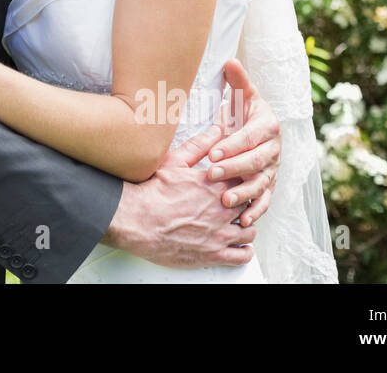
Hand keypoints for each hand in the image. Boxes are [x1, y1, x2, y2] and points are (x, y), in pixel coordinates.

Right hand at [103, 123, 257, 267]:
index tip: (237, 182)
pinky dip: (245, 251)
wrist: (137, 220)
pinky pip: (242, 256)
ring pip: (250, 230)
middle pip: (250, 205)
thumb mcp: (175, 162)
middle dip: (245, 203)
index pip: (245, 180)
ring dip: (246, 226)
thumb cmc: (152, 192)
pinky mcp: (213, 254)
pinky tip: (239, 245)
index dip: (243, 180)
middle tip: (237, 202)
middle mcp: (222, 209)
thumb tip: (217, 130)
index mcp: (215, 185)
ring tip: (238, 223)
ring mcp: (220, 233)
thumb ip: (199, 145)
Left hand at [203, 59, 280, 227]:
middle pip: (256, 162)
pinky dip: (256, 212)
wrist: (257, 129)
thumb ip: (237, 80)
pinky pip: (265, 201)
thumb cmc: (244, 111)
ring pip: (261, 184)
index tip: (213, 152)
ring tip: (225, 201)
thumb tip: (230, 61)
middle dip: (234, 169)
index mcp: (267, 125)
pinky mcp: (269, 185)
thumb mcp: (242, 94)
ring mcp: (273, 169)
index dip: (233, 145)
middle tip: (211, 174)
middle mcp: (274, 149)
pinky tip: (243, 221)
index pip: (251, 137)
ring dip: (244, 194)